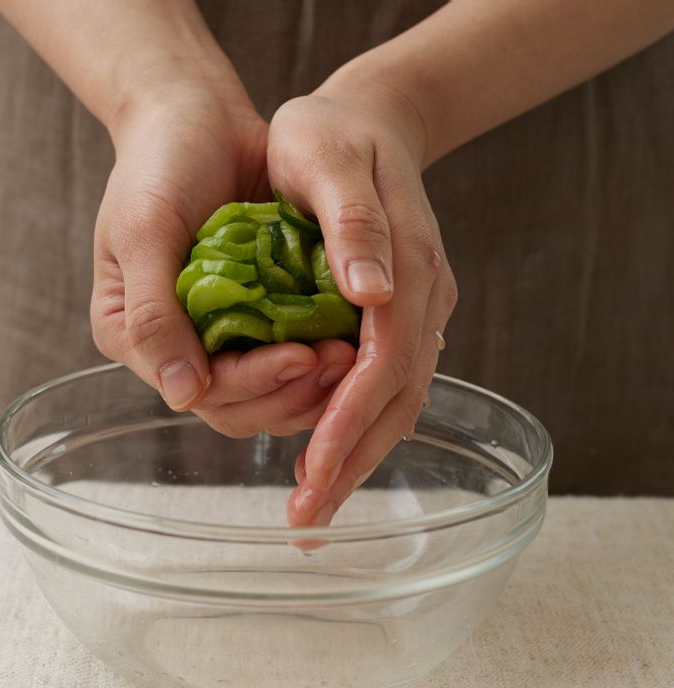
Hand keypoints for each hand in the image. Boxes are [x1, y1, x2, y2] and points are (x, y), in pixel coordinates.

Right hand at [91, 81, 355, 435]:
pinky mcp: (260, 320)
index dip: (253, 383)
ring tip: (354, 353)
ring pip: (271, 395)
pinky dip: (322, 359)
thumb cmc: (158, 166)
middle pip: (240, 406)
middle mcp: (179, 349)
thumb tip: (183, 395)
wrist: (198, 120)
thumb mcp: (142, 231)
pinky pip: (292, 359)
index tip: (300, 357)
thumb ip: (153, 314)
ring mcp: (223, 338)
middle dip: (292, 392)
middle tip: (343, 361)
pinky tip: (352, 339)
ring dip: (314, 385)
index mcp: (138, 338)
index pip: (200, 389)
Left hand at [267, 74, 457, 525]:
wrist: (367, 122)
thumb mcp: (326, 154)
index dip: (349, 421)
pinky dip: (358, 428)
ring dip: (356, 459)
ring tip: (314, 504)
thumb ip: (353, 222)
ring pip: (396, 402)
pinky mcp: (401, 319)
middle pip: (397, 401)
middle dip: (352, 464)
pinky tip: (327, 454)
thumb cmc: (330, 134)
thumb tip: (371, 294)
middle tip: (308, 521)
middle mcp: (424, 301)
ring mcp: (418, 313)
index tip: (313, 470)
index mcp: (410, 268)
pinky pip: (386, 386)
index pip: (384, 364)